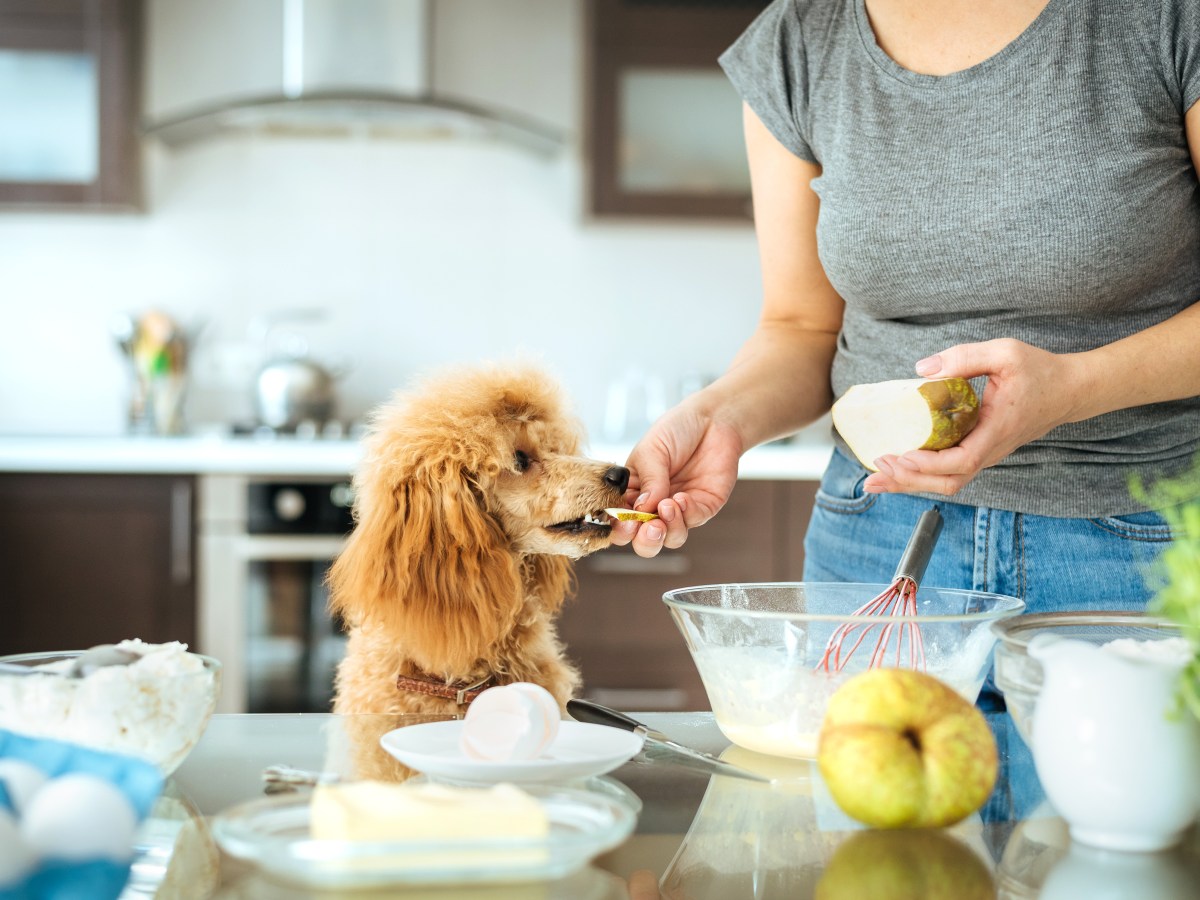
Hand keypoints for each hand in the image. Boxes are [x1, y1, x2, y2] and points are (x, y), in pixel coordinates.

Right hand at [608, 402, 741, 556]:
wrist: (712, 420)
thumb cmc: (675, 431)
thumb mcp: (651, 451)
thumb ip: (648, 481)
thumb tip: (642, 510)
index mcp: (634, 493)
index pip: (620, 521)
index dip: (620, 528)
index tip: (625, 522)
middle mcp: (655, 507)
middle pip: (645, 541)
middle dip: (645, 541)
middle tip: (649, 527)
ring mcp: (679, 510)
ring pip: (671, 539)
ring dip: (668, 529)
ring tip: (667, 506)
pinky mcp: (703, 507)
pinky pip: (693, 521)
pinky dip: (686, 513)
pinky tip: (682, 497)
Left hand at [864, 339, 1085, 495]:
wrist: (1069, 391)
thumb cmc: (1039, 371)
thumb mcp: (1005, 353)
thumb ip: (964, 357)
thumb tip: (922, 370)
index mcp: (997, 430)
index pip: (962, 461)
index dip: (930, 465)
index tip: (903, 456)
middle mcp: (991, 450)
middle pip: (948, 481)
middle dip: (909, 481)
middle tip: (875, 470)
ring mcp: (986, 454)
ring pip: (947, 481)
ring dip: (910, 482)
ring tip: (876, 478)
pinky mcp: (980, 451)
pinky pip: (948, 471)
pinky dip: (921, 474)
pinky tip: (897, 468)